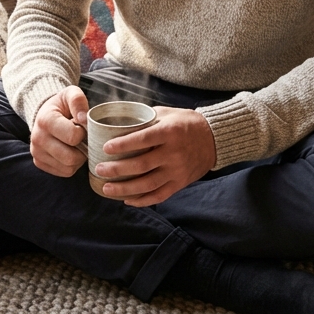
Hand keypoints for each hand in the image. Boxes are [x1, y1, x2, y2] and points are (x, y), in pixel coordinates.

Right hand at [30, 85, 89, 176]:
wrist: (44, 114)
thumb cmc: (61, 106)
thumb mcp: (70, 94)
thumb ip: (78, 101)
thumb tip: (84, 118)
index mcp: (45, 120)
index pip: (73, 137)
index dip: (83, 133)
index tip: (81, 126)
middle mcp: (37, 138)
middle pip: (70, 158)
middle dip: (82, 150)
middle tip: (82, 140)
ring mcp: (37, 153)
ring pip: (68, 168)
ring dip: (78, 159)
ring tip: (76, 145)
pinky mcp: (39, 163)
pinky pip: (64, 172)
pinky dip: (71, 165)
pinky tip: (70, 152)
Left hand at [93, 107, 216, 206]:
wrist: (214, 138)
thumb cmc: (185, 122)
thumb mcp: (167, 113)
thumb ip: (145, 118)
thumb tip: (116, 119)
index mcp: (169, 132)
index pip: (142, 139)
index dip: (123, 145)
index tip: (105, 147)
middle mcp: (174, 153)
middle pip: (141, 165)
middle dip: (117, 169)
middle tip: (99, 169)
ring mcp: (177, 170)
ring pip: (148, 184)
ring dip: (125, 188)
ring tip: (107, 188)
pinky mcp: (180, 183)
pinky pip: (159, 195)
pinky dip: (142, 200)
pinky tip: (127, 200)